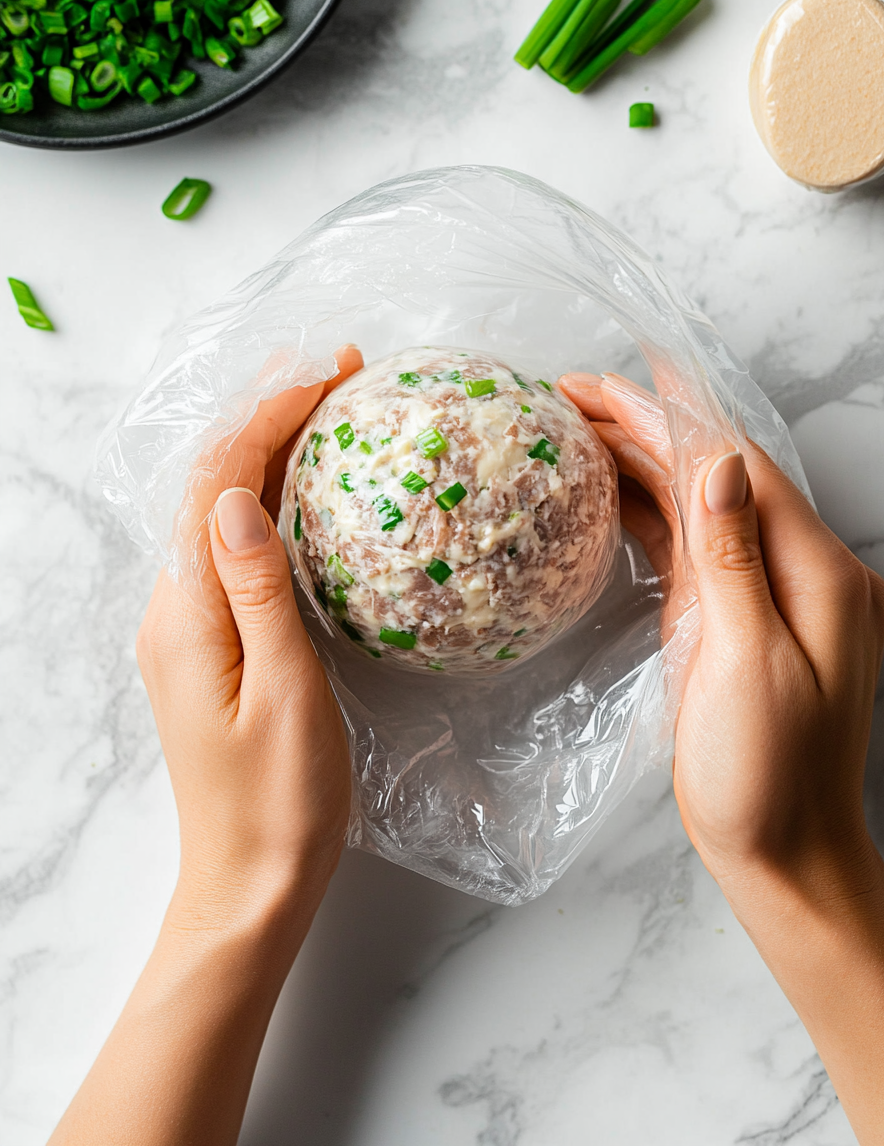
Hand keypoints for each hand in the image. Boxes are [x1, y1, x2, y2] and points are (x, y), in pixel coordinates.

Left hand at [137, 343, 363, 922]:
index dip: (267, 414)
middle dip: (269, 417)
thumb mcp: (284, 692)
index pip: (217, 482)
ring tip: (330, 406)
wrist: (251, 882)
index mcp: (186, 613)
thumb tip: (237, 494)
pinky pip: (236, 549)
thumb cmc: (279, 799)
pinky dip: (272, 501)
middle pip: (213, 484)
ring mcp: (190, 625)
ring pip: (223, 511)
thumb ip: (259, 590)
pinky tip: (310, 490)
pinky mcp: (212, 643)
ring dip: (271, 452)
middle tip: (339, 370)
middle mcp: (175, 608)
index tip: (328, 371)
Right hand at [559, 370, 883, 881]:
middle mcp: (799, 568)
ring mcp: (767, 591)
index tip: (611, 379)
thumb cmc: (768, 777)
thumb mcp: (748, 666)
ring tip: (569, 431)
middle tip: (567, 398)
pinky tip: (601, 493)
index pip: (737, 466)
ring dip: (638, 462)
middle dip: (645, 428)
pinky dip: (646, 512)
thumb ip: (732, 561)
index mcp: (817, 573)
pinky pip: (690, 546)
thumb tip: (716, 463)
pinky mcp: (735, 615)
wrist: (782, 854)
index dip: (674, 414)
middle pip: (716, 473)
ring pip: (698, 504)